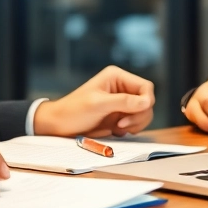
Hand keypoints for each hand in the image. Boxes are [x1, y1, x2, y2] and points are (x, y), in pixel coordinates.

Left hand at [33, 65, 154, 136]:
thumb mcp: (98, 104)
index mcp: (117, 77)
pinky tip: (116, 130)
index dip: (146, 100)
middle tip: (122, 125)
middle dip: (139, 116)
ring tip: (118, 128)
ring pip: (144, 113)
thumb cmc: (74, 111)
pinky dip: (131, 129)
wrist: (60, 125)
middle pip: (147, 101)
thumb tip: (147, 102)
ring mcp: (122, 103)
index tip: (135, 113)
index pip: (145, 87)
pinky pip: (136, 123)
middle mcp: (122, 88)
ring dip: (136, 124)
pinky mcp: (120, 116)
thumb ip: (123, 102)